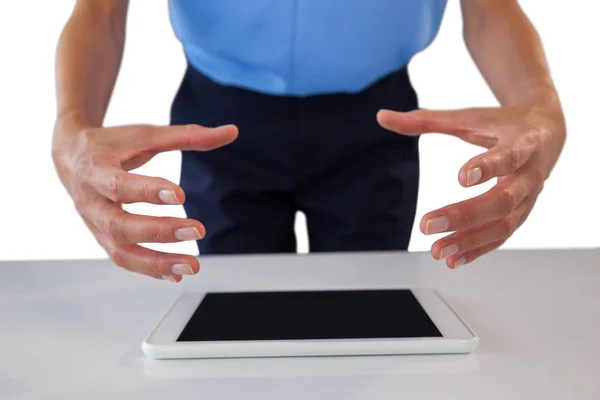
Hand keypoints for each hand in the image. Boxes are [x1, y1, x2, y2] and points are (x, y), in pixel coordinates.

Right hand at [52, 121, 237, 280]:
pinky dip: (150, 270)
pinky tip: (176, 274)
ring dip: (157, 262)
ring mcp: (94, 225)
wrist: (70, 158)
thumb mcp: (145, 135)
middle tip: (198, 230)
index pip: (119, 185)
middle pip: (120, 225)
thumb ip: (188, 136)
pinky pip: (124, 260)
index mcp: (94, 170)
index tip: (180, 195)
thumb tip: (232, 131)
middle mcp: (89, 202)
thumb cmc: (111, 145)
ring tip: (192, 265)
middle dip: (159, 231)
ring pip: (121, 252)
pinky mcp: (102, 239)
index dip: (147, 191)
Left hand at [377, 104, 564, 267]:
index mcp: (523, 142)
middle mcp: (531, 174)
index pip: (508, 156)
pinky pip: (502, 237)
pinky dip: (478, 250)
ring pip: (504, 225)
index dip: (488, 167)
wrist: (546, 133)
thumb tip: (382, 117)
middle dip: (465, 215)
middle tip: (427, 224)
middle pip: (503, 200)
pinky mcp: (521, 214)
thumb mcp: (468, 116)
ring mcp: (529, 199)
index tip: (460, 177)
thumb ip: (425, 120)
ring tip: (438, 251)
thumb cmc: (504, 124)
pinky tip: (453, 260)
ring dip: (470, 241)